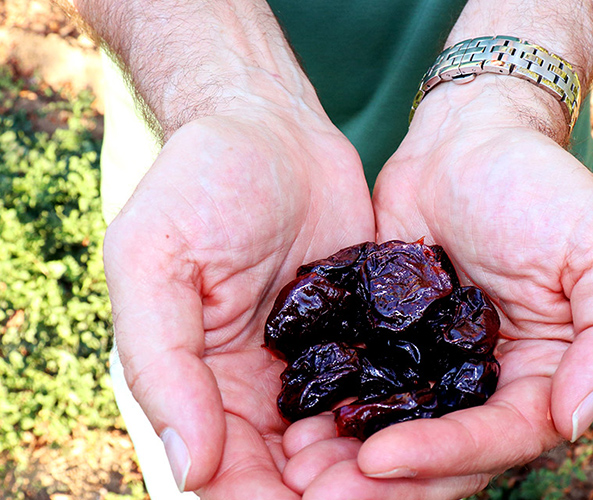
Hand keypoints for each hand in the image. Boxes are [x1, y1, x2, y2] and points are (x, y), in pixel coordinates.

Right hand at [103, 102, 374, 497]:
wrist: (269, 126)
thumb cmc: (199, 183)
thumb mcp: (155, 262)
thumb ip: (161, 364)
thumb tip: (189, 469)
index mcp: (201, 380)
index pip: (227, 470)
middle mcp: (257, 386)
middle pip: (292, 472)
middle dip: (332, 491)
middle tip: (376, 492)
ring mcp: (312, 362)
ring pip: (343, 441)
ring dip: (374, 466)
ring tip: (413, 468)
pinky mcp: (361, 333)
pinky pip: (382, 387)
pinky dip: (402, 413)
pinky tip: (435, 426)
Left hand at [281, 78, 592, 498]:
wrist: (467, 142)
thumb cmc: (542, 186)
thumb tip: (575, 418)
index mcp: (542, 376)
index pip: (499, 438)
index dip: (445, 454)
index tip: (378, 459)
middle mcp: (486, 384)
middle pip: (440, 452)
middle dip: (384, 480)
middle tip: (316, 492)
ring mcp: (431, 365)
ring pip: (393, 429)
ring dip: (345, 457)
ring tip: (292, 468)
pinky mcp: (387, 341)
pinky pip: (358, 383)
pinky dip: (327, 408)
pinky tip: (289, 422)